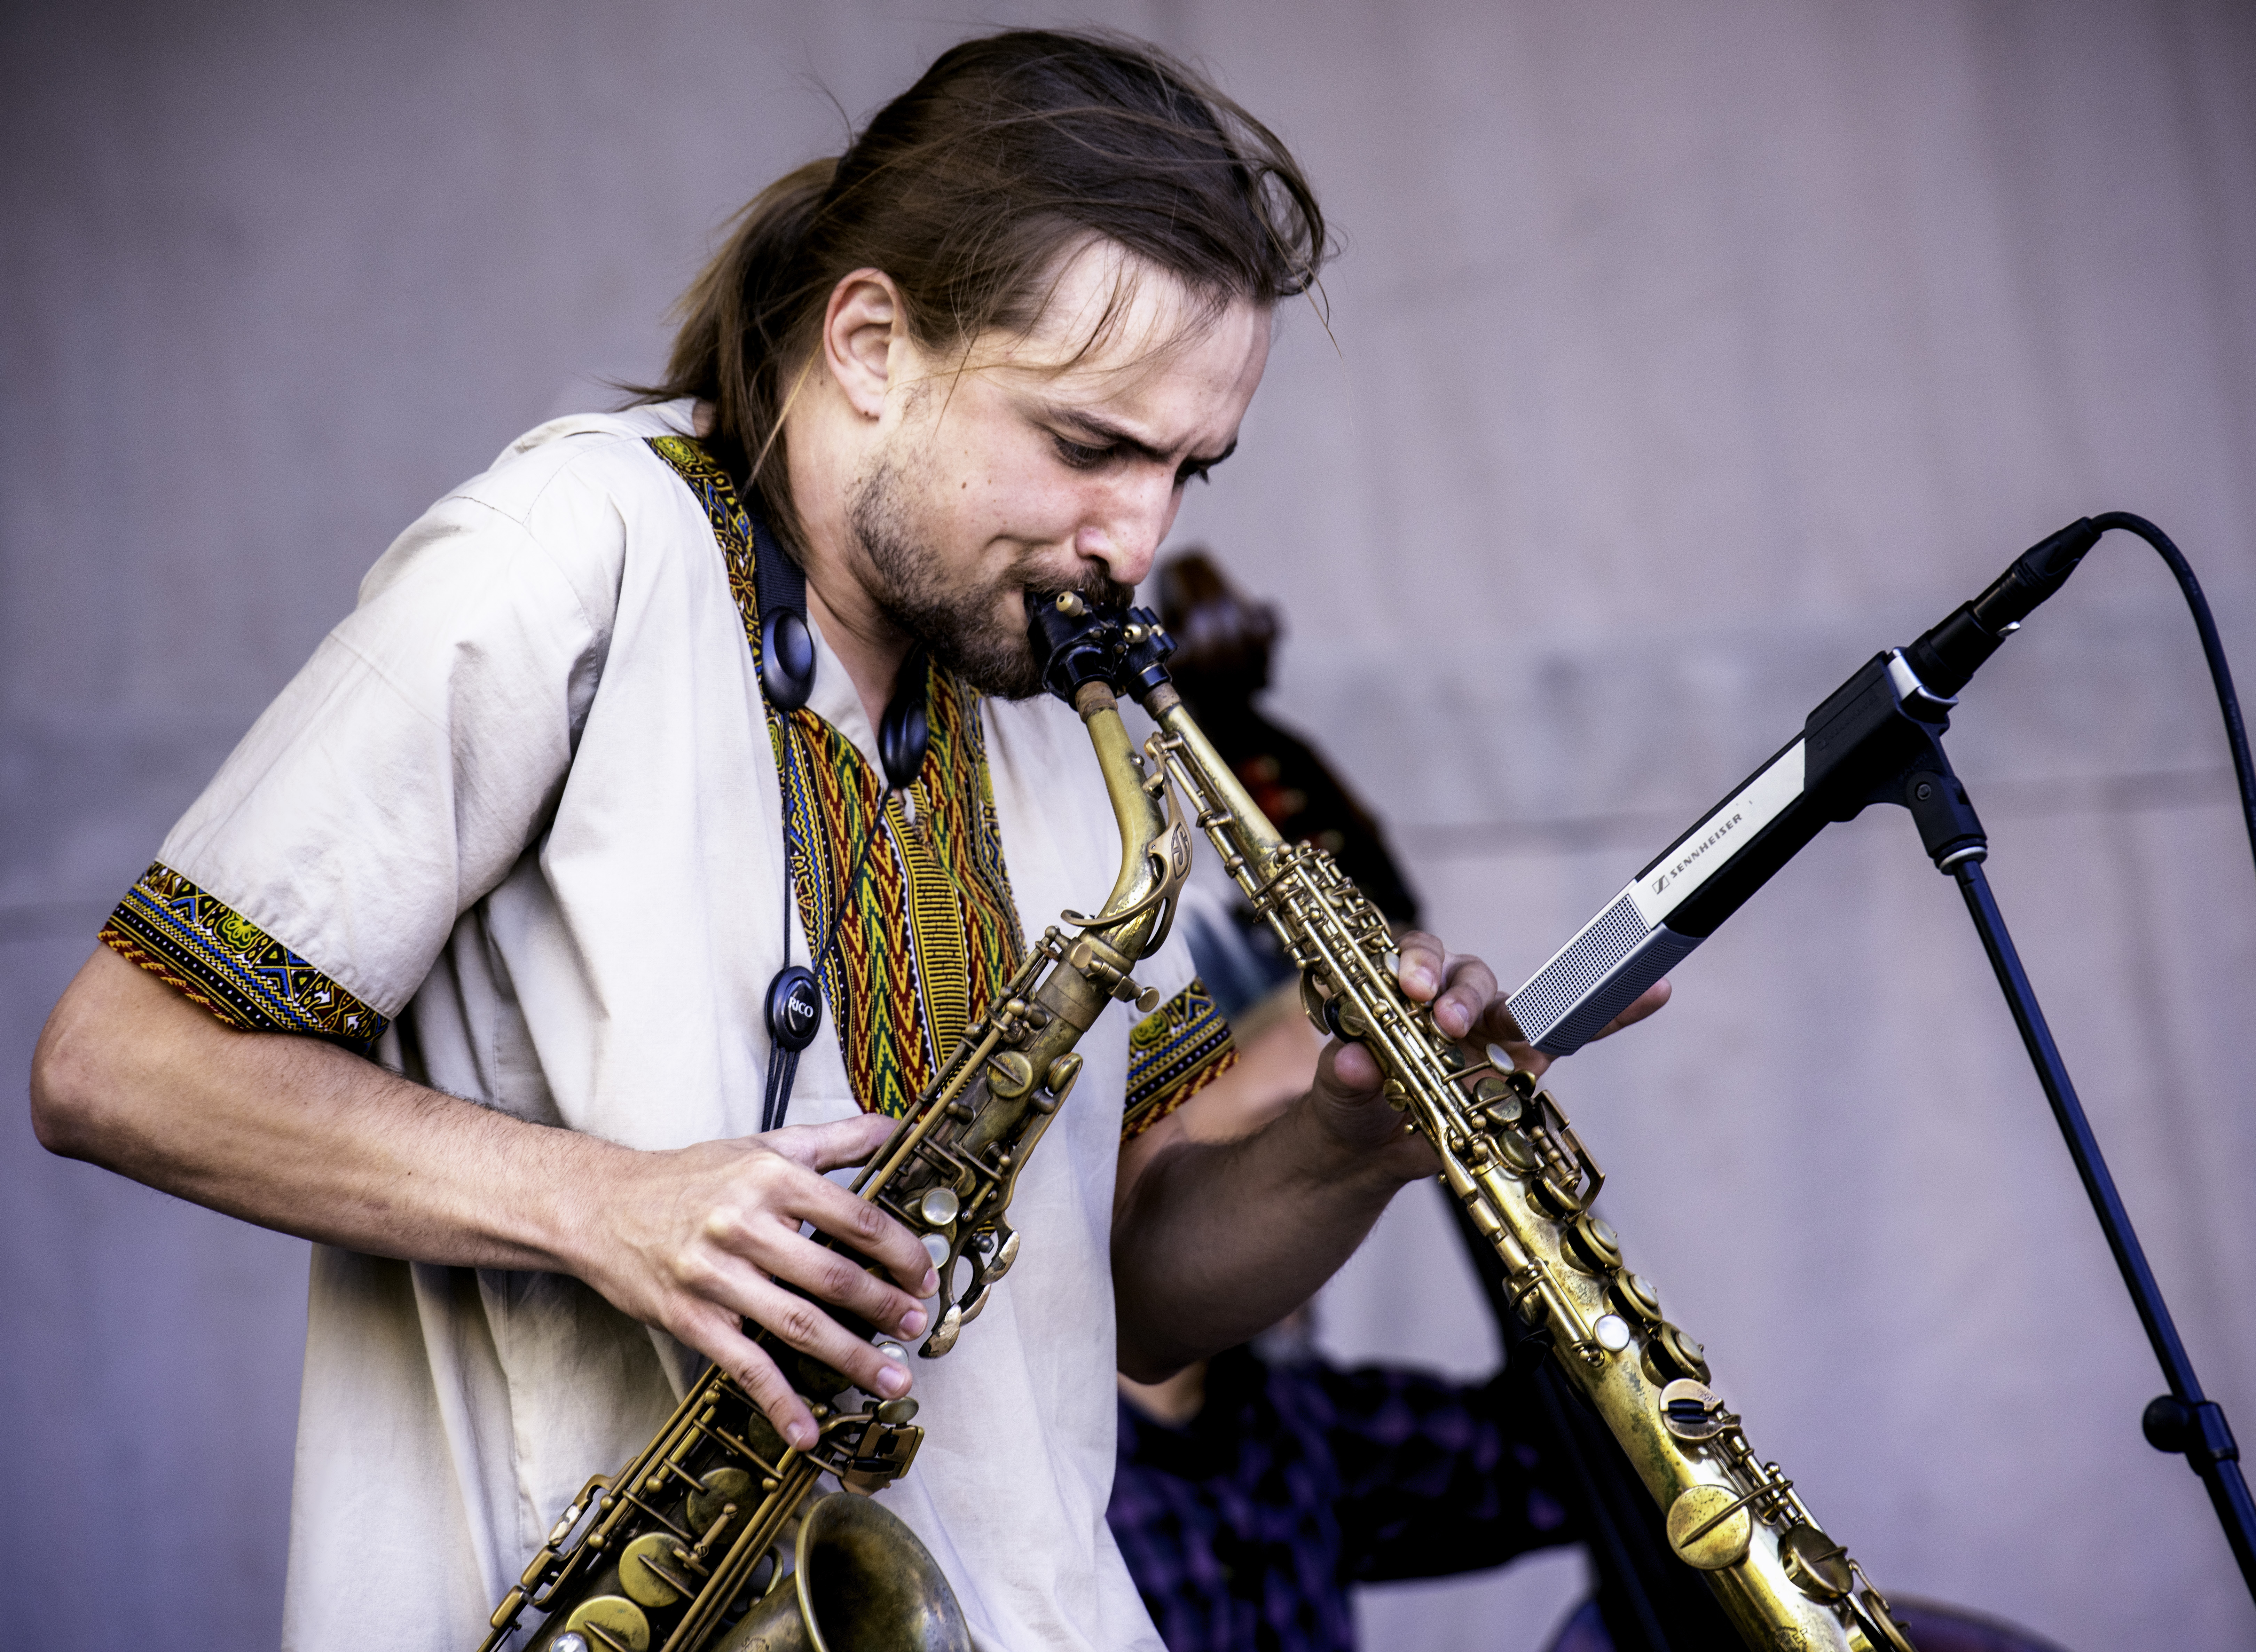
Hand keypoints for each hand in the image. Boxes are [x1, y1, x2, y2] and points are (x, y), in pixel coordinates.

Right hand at [577, 1115, 938, 1451]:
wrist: (602, 1207)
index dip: (901, 1251)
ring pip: (799, 1325)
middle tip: (918, 1326)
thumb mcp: (763, 1146)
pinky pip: (744, 1366)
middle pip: (833, 1276)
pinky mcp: (691, 1318)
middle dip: (886, 1307)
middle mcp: (746, 1226)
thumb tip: (892, 1125)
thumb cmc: (691, 1177)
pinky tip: (806, 1431)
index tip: (925, 1275)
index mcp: (772, 1179)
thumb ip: (833, 1139)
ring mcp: (716, 1276)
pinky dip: (779, 1402)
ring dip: (852, 1358)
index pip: (856, 1218)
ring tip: (893, 1379)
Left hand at [1305, 930, 1672, 1156]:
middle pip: (1468, 975)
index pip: (1415, 956)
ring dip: (1529, 1008)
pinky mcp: (1522, 1067)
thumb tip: (1355, 1062)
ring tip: (1524, 1029)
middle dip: (1462, 991)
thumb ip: (1344, 1077)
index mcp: (1401, 994)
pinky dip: (1611, 1014)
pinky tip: (1654, 991)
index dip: (1417, 962)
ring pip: (1517, 1004)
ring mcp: (1491, 1034)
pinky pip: (1573, 1034)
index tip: (1411, 986)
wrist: (1364, 1150)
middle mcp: (1449, 1003)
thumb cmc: (1349, 1105)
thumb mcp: (1336, 1095)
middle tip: (1446, 1019)